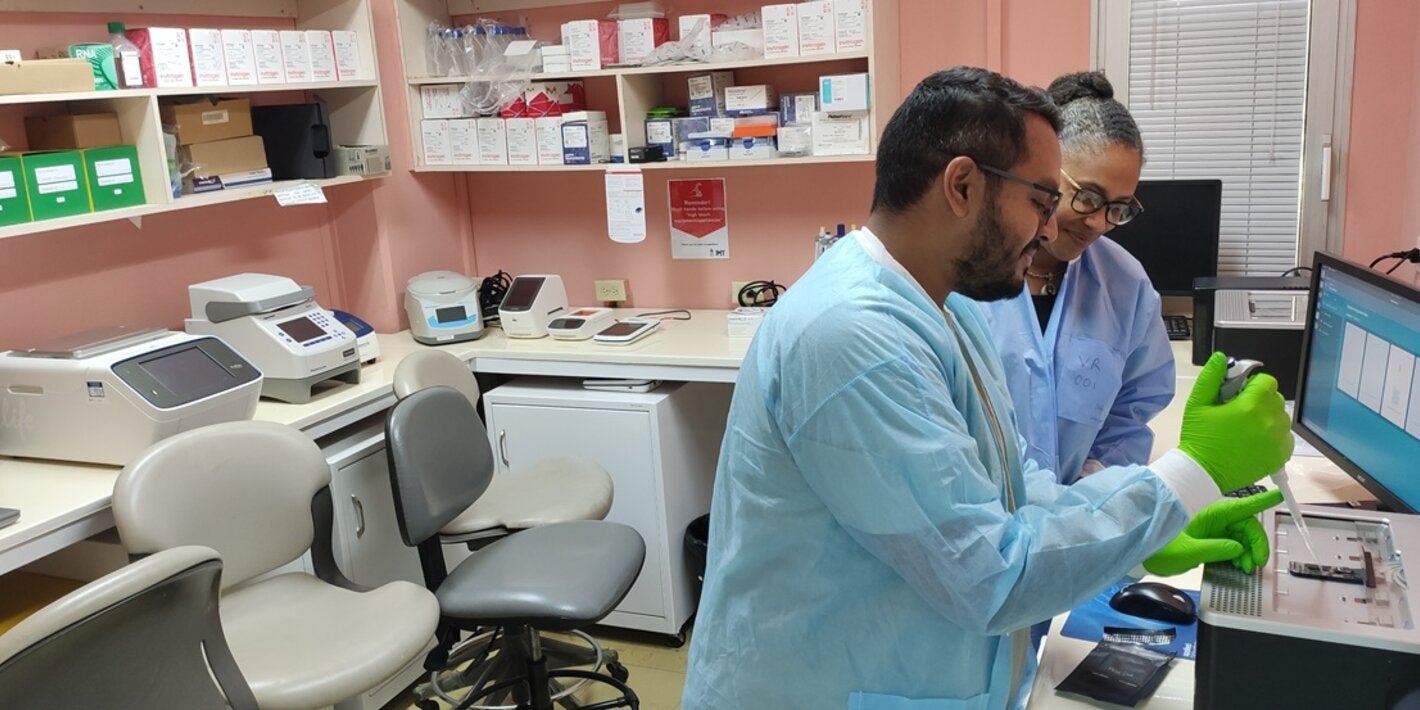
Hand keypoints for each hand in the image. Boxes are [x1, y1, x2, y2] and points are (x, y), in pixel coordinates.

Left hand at [1144, 489, 1282, 575]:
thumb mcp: (1188, 551)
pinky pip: (1231, 545)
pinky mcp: (1208, 540)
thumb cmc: (1158, 548)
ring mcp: (1211, 529)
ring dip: (1248, 552)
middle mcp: (1213, 518)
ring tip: (1246, 568)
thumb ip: (1216, 550)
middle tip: (1257, 563)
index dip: (1262, 501)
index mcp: (1209, 513)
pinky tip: (1238, 566)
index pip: (1242, 506)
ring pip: (1241, 538)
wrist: (1141, 554)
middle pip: (1246, 526)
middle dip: (1256, 544)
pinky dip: (1238, 556)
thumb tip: (1239, 550)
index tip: (1279, 496)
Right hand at [1178, 352, 1292, 492]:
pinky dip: (1274, 435)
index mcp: (1251, 405)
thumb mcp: (1197, 404)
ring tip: (1248, 428)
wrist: (1204, 472)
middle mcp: (1270, 421)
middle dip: (1260, 400)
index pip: (1267, 382)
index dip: (1252, 385)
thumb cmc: (1199, 438)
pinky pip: (1286, 436)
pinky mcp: (1281, 454)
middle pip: (1275, 398)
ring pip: (1281, 416)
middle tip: (1241, 412)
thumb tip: (1221, 358)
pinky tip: (1256, 440)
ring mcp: (1278, 439)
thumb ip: (1211, 377)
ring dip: (1268, 417)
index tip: (1239, 395)